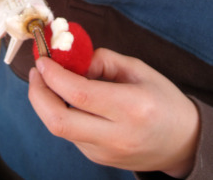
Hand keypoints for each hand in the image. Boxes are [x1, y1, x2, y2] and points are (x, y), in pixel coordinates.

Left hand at [28, 48, 199, 177]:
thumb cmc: (163, 100)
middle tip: (36, 73)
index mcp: (131, 108)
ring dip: (46, 102)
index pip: (79, 94)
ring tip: (49, 81)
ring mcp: (105, 152)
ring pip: (60, 128)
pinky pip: (70, 134)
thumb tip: (72, 60)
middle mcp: (116, 135)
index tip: (43, 59)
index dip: (53, 75)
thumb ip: (103, 60)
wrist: (182, 142)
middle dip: (38, 94)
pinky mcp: (98, 159)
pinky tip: (67, 99)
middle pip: (58, 120)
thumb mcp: (138, 69)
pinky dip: (60, 112)